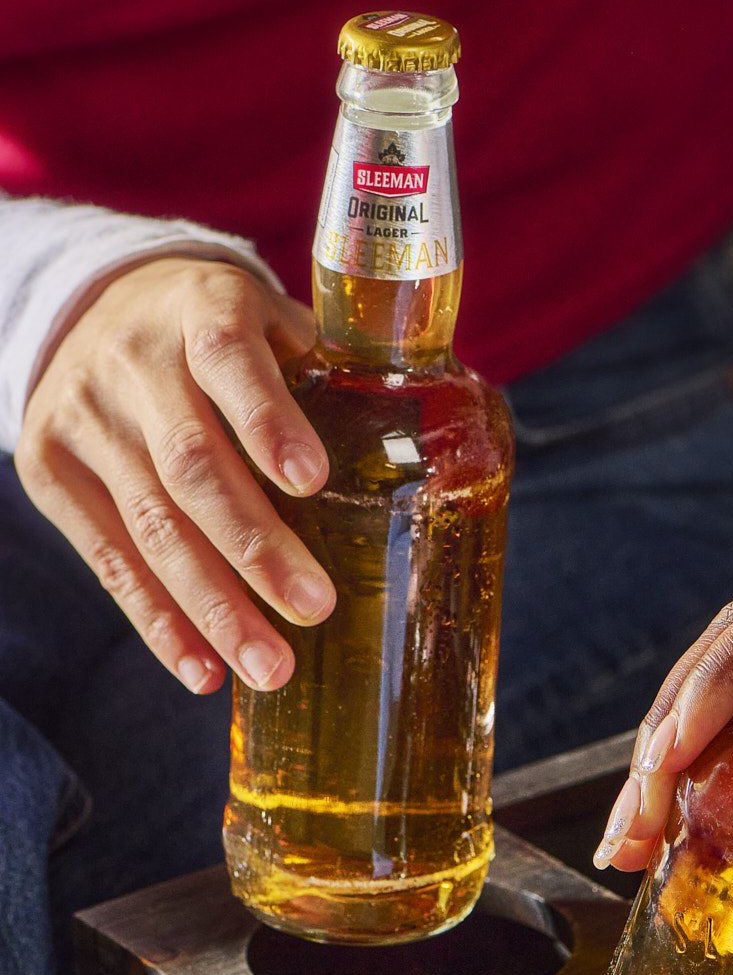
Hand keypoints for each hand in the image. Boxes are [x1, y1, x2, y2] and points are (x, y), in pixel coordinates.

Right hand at [16, 257, 333, 693]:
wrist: (95, 307)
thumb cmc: (224, 330)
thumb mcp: (277, 322)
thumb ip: (337, 373)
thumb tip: (440, 456)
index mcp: (204, 307)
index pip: (229, 357)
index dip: (268, 421)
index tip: (312, 480)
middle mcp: (135, 360)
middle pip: (192, 466)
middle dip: (254, 547)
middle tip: (315, 607)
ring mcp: (85, 417)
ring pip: (150, 524)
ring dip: (212, 606)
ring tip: (269, 666)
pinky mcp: (51, 470)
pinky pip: (108, 559)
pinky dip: (158, 621)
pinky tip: (203, 668)